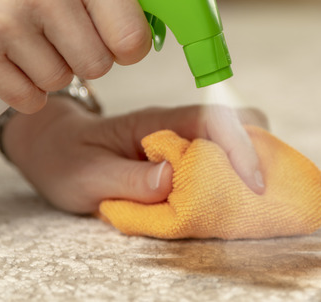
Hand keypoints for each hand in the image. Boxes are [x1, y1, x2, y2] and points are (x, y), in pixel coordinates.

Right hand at [0, 0, 150, 113]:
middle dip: (86, 54)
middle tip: (61, 31)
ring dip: (50, 67)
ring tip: (26, 33)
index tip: (115, 40)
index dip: (127, 45)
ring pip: (61, 81)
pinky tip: (10, 57)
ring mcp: (6, 23)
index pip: (132, 36)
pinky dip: (24, 87)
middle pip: (98, 65)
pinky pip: (27, 99)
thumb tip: (150, 27)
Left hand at [2, 96, 268, 213]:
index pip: (211, 120)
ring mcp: (185, 138)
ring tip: (257, 199)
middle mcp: (177, 125)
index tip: (254, 183)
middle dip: (261, 152)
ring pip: (237, 139)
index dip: (239, 147)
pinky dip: (238, 176)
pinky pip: (224, 158)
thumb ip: (128, 179)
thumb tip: (173, 178)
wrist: (54, 146)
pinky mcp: (187, 155)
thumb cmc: (67, 159)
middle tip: (266, 191)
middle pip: (238, 122)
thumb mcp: (86, 176)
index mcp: (155, 123)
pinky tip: (236, 199)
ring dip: (253, 165)